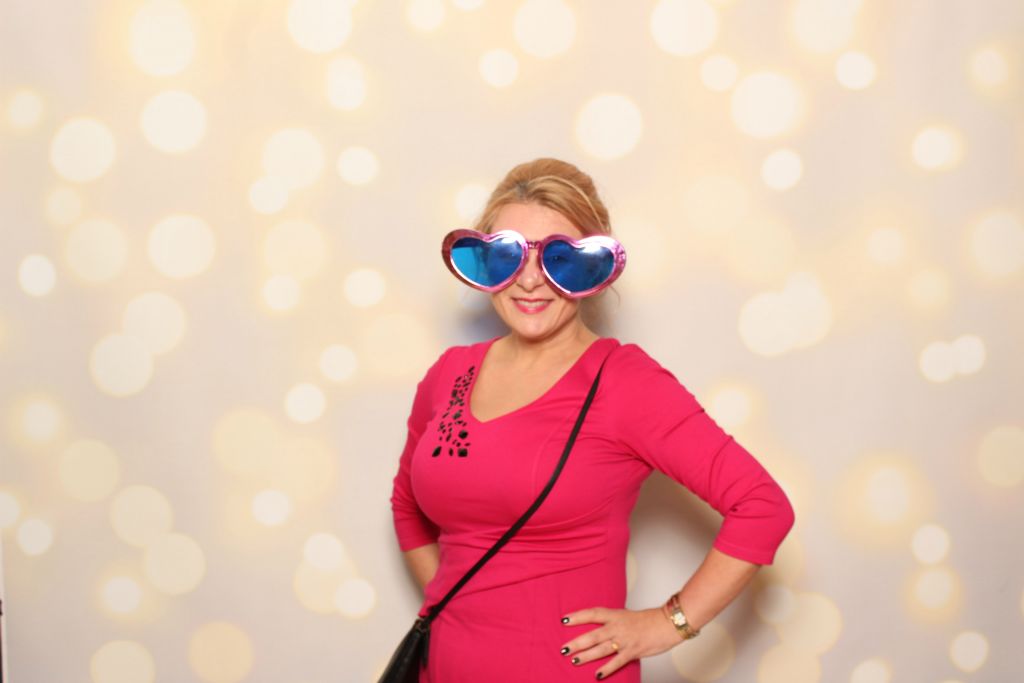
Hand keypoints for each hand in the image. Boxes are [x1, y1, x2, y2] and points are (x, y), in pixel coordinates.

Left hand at [559, 606, 681, 678]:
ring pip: (601, 648)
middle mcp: (617, 627)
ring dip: (587, 655)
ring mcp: (624, 640)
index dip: (578, 616)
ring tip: (574, 660)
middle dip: (577, 642)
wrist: (667, 623)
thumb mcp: (627, 616)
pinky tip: (597, 675)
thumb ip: (614, 621)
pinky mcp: (633, 651)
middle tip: (563, 648)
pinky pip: (617, 662)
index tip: (564, 620)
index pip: (592, 613)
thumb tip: (602, 628)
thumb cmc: (649, 620)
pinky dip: (606, 669)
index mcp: (616, 615)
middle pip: (593, 634)